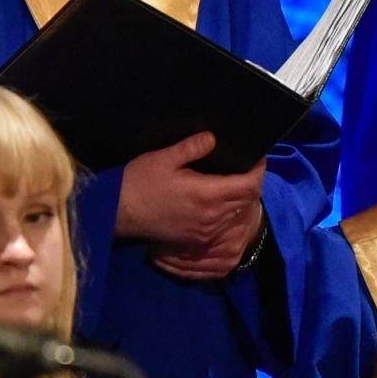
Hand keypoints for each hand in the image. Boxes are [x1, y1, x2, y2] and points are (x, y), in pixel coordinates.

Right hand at [116, 131, 266, 279]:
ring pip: (236, 214)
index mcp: (207, 194)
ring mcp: (205, 231)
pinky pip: (222, 226)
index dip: (259, 171)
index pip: (250, 186)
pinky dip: (227, 212)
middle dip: (252, 183)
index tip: (257, 158)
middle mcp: (212, 216)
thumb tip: (213, 138)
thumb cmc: (139, 182)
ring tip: (233, 181)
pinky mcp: (196, 239)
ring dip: (240, 199)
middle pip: (248, 200)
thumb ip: (192, 147)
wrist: (117, 214)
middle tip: (246, 167)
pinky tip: (217, 200)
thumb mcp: (164, 158)